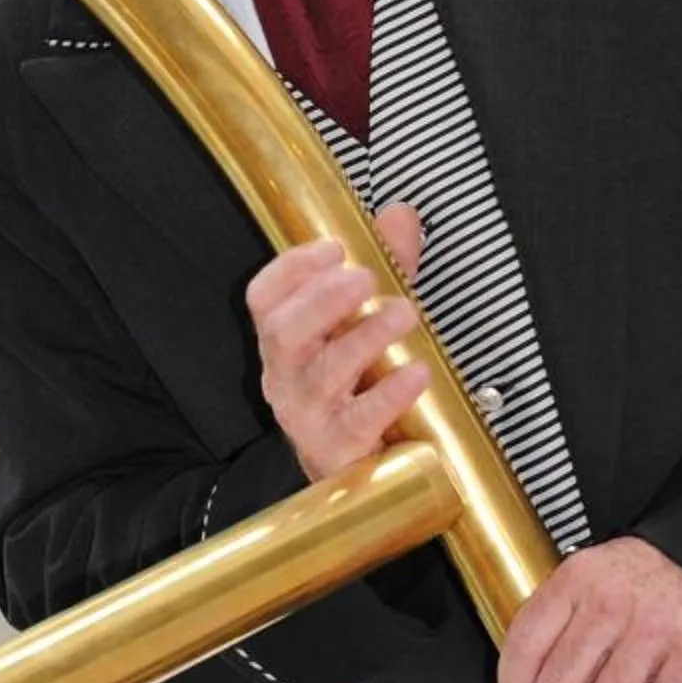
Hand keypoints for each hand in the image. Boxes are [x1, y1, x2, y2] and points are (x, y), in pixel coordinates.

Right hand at [244, 202, 430, 482]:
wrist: (354, 468)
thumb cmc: (357, 382)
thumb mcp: (367, 319)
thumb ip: (386, 266)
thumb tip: (402, 214)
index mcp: (283, 338)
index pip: (264, 297)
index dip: (293, 267)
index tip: (335, 247)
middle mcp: (283, 374)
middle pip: (283, 332)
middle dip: (322, 300)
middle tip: (366, 278)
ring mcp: (306, 414)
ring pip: (321, 374)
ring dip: (364, 338)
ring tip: (405, 313)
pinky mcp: (336, 449)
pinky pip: (357, 421)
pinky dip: (388, 394)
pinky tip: (417, 372)